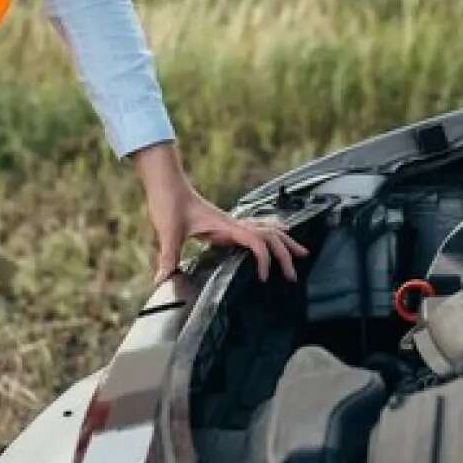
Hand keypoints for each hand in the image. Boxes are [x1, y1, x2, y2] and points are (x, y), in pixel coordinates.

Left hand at [130, 142, 308, 283]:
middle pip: (270, 236)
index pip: (257, 242)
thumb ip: (168, 257)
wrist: (167, 182)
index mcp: (226, 226)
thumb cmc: (170, 201)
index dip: (266, 260)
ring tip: (300, 252)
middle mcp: (233, 223)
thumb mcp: (169, 231)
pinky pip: (256, 227)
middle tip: (294, 274)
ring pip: (267, 229)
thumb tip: (163, 280)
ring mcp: (231, 221)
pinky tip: (275, 234)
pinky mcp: (225, 222)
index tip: (265, 278)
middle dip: (286, 254)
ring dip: (284, 242)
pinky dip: (271, 232)